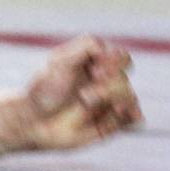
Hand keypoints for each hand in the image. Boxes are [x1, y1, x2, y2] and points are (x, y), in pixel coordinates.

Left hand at [19, 36, 142, 149]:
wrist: (35, 122)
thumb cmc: (43, 89)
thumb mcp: (59, 62)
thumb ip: (84, 47)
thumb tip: (107, 47)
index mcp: (93, 63)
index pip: (121, 56)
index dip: (115, 61)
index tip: (95, 69)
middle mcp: (104, 81)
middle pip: (124, 77)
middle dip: (108, 84)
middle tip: (85, 93)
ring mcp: (109, 102)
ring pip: (130, 97)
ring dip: (110, 98)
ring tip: (85, 102)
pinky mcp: (113, 123)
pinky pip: (135, 119)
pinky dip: (130, 115)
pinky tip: (115, 112)